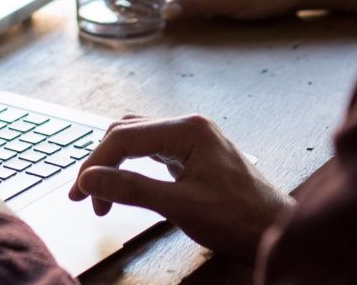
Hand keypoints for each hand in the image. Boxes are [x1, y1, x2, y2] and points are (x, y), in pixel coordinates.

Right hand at [68, 115, 291, 256]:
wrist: (276, 231)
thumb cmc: (240, 218)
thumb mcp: (180, 206)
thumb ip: (132, 189)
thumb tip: (90, 179)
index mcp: (188, 130)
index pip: (124, 137)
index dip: (96, 164)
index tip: (80, 193)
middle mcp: (190, 126)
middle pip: (127, 133)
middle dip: (101, 164)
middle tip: (85, 197)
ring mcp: (193, 139)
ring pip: (138, 140)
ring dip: (115, 164)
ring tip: (101, 195)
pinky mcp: (195, 154)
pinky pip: (153, 150)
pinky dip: (133, 167)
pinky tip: (127, 184)